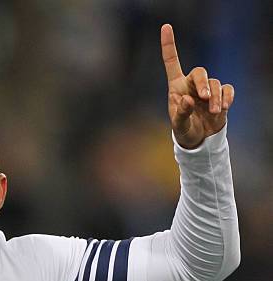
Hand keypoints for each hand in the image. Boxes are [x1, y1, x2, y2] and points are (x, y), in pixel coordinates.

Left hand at [161, 24, 234, 148]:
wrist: (199, 140)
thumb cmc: (184, 130)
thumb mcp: (179, 125)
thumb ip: (181, 113)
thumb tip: (189, 100)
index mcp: (176, 87)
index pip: (172, 62)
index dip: (169, 45)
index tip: (166, 26)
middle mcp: (191, 84)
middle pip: (200, 72)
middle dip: (203, 83)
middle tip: (204, 98)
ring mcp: (207, 89)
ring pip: (215, 83)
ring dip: (215, 98)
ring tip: (213, 112)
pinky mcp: (220, 96)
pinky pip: (227, 89)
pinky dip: (227, 97)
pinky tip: (223, 108)